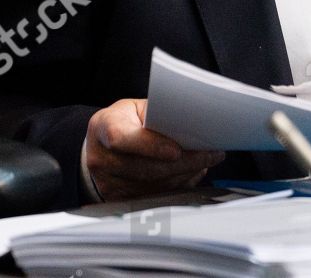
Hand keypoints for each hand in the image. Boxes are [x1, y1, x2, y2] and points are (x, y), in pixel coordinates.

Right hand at [85, 98, 224, 201]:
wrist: (101, 147)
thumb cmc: (122, 122)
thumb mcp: (134, 109)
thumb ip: (157, 115)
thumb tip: (190, 124)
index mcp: (103, 128)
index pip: (123, 139)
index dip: (151, 146)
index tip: (177, 151)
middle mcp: (102, 159)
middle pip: (145, 168)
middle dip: (183, 163)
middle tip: (209, 155)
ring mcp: (109, 184)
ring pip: (154, 186)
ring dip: (185, 175)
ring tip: (205, 161)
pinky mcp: (120, 200)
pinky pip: (155, 197)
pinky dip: (177, 185)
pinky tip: (191, 173)